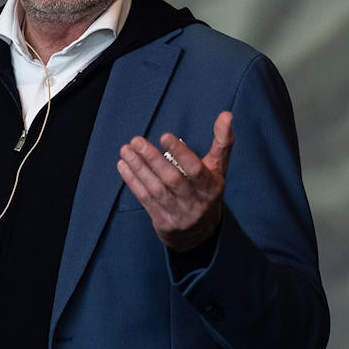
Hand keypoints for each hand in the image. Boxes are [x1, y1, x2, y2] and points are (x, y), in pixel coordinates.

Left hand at [116, 111, 233, 250]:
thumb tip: (226, 114)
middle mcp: (196, 202)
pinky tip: (123, 166)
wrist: (199, 233)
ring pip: (156, 189)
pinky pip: (145, 199)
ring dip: (138, 168)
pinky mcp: (163, 222)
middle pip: (172, 179)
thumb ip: (222, 142)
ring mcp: (178, 214)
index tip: (165, 136)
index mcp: (211, 187)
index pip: (196, 169)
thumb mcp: (218, 168)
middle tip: (136, 141)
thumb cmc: (207, 190)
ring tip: (125, 150)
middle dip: (153, 159)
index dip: (181, 153)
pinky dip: (133, 182)